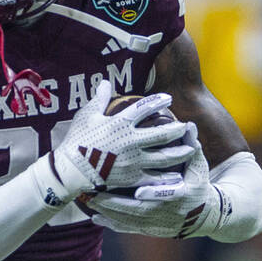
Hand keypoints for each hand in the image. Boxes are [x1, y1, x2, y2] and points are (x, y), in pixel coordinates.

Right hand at [50, 80, 194, 198]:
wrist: (71, 170)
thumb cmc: (76, 141)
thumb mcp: (86, 116)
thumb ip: (98, 99)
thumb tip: (105, 82)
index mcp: (120, 124)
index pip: (145, 108)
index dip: (159, 101)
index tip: (168, 99)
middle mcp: (132, 142)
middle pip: (163, 134)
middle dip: (178, 129)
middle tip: (186, 127)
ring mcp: (134, 161)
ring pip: (165, 157)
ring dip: (181, 152)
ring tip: (190, 149)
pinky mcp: (132, 178)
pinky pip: (155, 178)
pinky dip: (169, 177)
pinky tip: (178, 174)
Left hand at [84, 130, 222, 238]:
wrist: (202, 215)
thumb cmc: (197, 184)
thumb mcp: (198, 167)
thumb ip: (192, 147)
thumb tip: (188, 125)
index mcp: (183, 194)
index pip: (169, 194)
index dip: (156, 193)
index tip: (140, 190)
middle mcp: (168, 212)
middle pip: (140, 210)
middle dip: (117, 204)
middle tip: (96, 194)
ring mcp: (158, 223)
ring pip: (130, 220)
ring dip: (109, 212)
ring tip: (90, 201)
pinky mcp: (149, 230)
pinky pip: (128, 229)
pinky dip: (112, 224)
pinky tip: (96, 218)